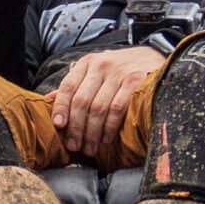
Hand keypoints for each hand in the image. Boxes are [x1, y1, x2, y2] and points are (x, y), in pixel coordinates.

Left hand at [51, 45, 164, 162]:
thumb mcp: (97, 70)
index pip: (68, 86)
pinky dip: (109, 127)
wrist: (156, 56)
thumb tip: (49, 99)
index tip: (58, 125)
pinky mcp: (136, 82)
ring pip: (98, 108)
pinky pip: (117, 109)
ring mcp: (120, 73)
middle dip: (76, 128)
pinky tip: (106, 139)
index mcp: (88, 62)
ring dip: (92, 133)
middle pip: (82, 101)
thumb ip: (76, 84)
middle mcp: (102, 65)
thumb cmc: (123, 68)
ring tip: (90, 147)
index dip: (61, 107)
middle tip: (74, 145)